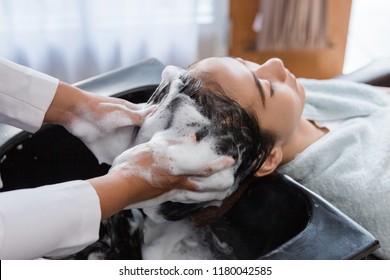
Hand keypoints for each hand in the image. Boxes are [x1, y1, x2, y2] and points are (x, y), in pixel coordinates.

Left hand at [65, 92, 155, 163]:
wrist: (75, 113)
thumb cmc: (100, 108)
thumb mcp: (124, 112)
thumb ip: (140, 116)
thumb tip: (157, 110)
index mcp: (131, 115)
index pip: (147, 124)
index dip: (154, 131)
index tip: (163, 140)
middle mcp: (124, 127)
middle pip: (139, 139)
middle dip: (145, 146)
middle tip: (156, 157)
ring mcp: (114, 137)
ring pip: (127, 149)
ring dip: (132, 155)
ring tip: (144, 165)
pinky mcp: (104, 146)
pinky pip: (114, 156)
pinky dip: (119, 161)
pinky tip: (126, 168)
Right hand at [110, 131, 234, 190]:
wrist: (120, 188)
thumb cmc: (133, 165)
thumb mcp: (153, 147)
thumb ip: (173, 142)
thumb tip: (193, 138)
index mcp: (176, 167)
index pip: (203, 166)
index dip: (218, 164)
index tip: (231, 161)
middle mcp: (178, 182)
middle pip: (204, 185)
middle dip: (219, 183)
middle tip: (230, 182)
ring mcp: (171, 192)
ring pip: (196, 194)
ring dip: (210, 193)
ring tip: (219, 194)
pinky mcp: (164, 198)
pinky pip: (184, 198)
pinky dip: (194, 198)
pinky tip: (196, 197)